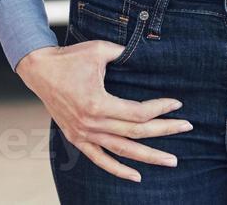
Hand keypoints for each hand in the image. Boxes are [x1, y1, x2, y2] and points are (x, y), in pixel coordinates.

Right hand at [16, 43, 190, 182]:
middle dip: (164, 131)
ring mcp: (83, 134)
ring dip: (148, 157)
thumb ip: (124, 54)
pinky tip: (136, 176)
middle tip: (187, 128)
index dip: (160, 109)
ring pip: (122, 151)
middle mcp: (91, 123)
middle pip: (136, 134)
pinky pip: (100, 159)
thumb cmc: (69, 57)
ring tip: (171, 160)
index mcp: (97, 104)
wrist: (39, 69)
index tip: (177, 103)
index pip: (138, 114)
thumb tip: (147, 55)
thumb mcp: (99, 50)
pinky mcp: (76, 138)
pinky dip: (118, 169)